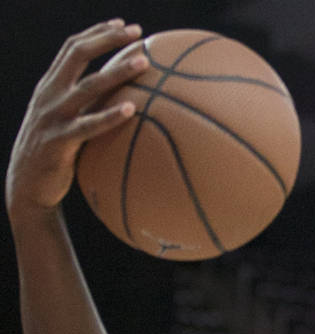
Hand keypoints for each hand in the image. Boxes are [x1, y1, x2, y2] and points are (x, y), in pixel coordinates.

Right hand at [5, 20, 145, 217]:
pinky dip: (110, 115)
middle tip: (137, 33)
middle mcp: (50, 94)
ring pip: (88, 85)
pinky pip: (88, 125)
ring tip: (144, 63)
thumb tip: (127, 101)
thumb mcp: (67, 122)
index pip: (73, 48)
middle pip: (78, 54)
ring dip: (118, 72)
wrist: (28, 185)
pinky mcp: (60, 140)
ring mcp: (53, 115)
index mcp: (51, 86)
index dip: (97, 33)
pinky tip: (133, 108)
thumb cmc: (56, 154)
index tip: (124, 25)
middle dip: (108, 39)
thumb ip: (87, 108)